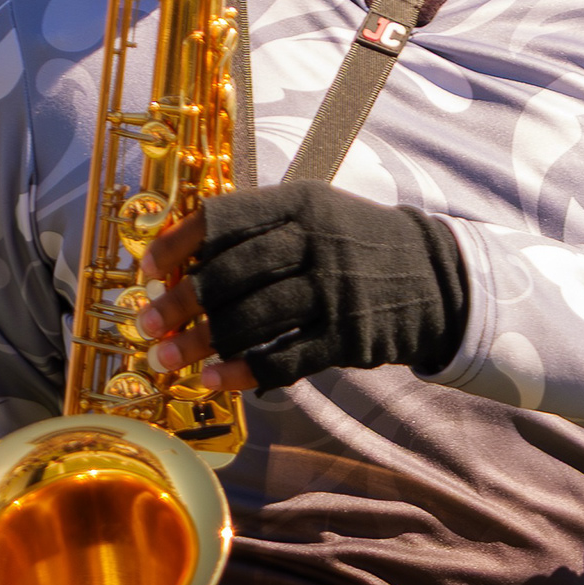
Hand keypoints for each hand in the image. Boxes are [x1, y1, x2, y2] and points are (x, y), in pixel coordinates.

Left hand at [135, 183, 470, 394]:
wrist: (437, 279)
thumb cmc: (357, 246)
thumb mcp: (318, 215)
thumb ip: (260, 232)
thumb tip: (183, 265)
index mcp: (301, 203)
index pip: (226, 216)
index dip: (178, 244)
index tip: (145, 270)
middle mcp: (317, 241)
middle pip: (233, 271)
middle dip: (181, 301)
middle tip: (147, 325)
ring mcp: (336, 289)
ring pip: (254, 317)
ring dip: (202, 341)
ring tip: (168, 359)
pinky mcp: (349, 335)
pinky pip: (287, 357)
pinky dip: (246, 372)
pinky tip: (217, 381)